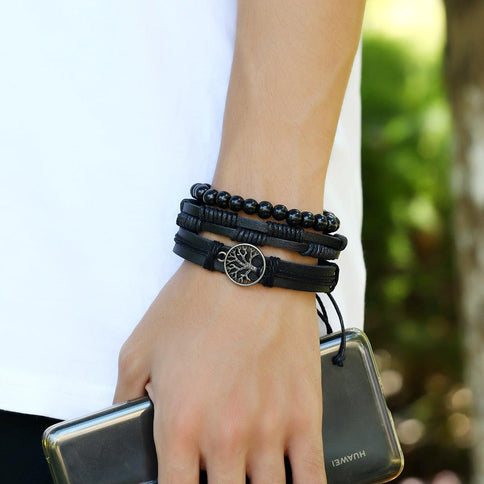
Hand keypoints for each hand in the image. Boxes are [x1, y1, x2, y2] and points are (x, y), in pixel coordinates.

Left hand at [113, 261, 325, 482]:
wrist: (250, 270)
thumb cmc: (195, 304)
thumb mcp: (140, 348)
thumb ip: (124, 397)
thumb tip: (124, 424)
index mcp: (179, 426)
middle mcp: (225, 438)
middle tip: (216, 472)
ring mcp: (270, 431)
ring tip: (247, 475)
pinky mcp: (306, 417)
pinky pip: (312, 478)